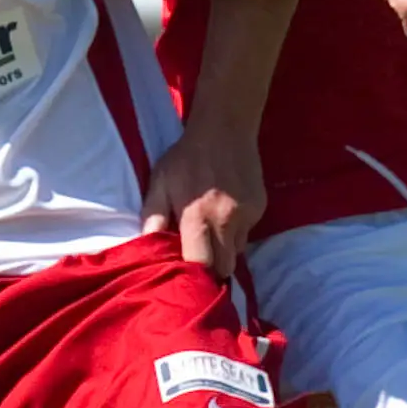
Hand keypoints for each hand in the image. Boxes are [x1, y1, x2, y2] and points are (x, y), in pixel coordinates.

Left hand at [140, 118, 264, 278]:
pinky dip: (236, 230)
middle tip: (200, 261)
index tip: (188, 279)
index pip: (202, 266)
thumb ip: (153, 216)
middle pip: (224, 267)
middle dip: (212, 269)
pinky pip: (247, 232)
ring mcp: (248, 216)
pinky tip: (226, 213)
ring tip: (212, 235)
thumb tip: (146, 247)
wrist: (225, 128)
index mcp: (198, 218)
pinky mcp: (260, 208)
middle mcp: (227, 222)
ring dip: (224, 250)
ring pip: (237, 251)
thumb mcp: (159, 182)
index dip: (195, 277)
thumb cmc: (185, 157)